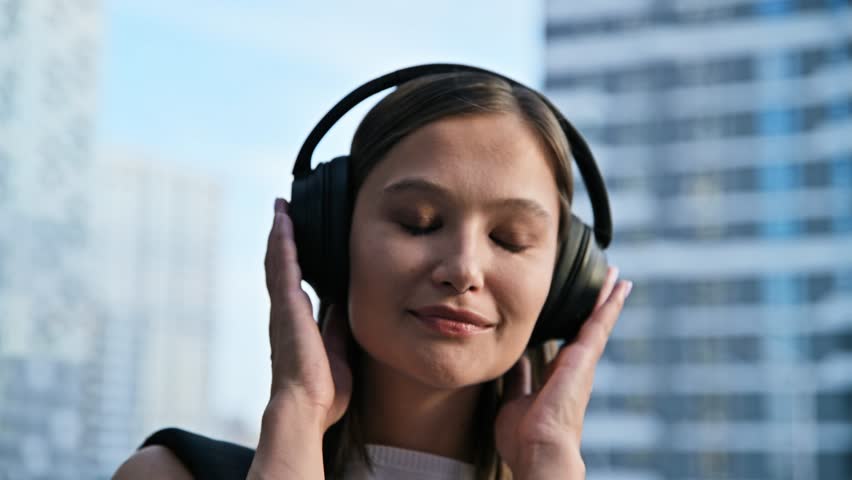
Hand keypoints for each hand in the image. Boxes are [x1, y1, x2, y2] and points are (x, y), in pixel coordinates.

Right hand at [263, 198, 351, 430]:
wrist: (306, 407)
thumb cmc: (322, 390)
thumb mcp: (338, 351)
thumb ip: (337, 328)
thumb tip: (343, 306)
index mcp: (297, 325)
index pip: (293, 283)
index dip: (292, 260)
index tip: (293, 239)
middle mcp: (285, 313)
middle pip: (280, 266)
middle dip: (281, 239)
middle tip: (282, 212)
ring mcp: (283, 308)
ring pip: (278, 260)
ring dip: (280, 232)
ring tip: (281, 208)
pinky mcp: (287, 305)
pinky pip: (283, 265)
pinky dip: (283, 240)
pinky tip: (283, 220)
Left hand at [495, 267, 631, 476]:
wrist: (538, 449)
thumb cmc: (525, 437)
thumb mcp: (515, 399)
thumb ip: (518, 378)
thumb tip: (514, 360)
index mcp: (557, 377)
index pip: (565, 342)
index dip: (571, 325)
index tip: (573, 309)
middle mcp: (574, 367)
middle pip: (586, 327)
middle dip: (594, 305)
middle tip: (605, 282)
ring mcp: (583, 362)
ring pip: (597, 321)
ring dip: (606, 298)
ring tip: (616, 276)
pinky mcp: (585, 357)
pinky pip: (600, 323)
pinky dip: (610, 304)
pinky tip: (619, 286)